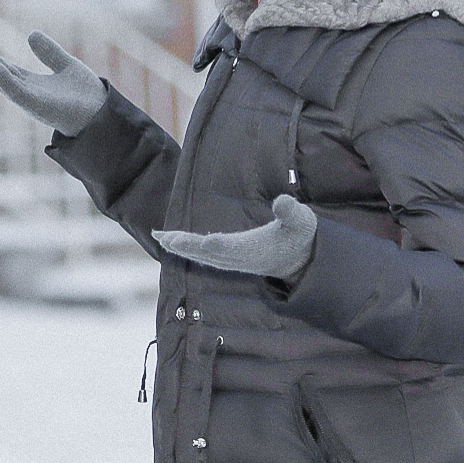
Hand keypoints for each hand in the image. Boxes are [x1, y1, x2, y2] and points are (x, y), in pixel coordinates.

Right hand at [0, 31, 106, 137]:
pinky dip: (3, 78)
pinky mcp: (37, 105)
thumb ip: (48, 52)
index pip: (3, 67)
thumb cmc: (86, 94)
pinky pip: (16, 91)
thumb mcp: (65, 64)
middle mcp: (26, 92)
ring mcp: (30, 100)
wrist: (103, 113)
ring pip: (3, 81)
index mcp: (31, 83)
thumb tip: (30, 34)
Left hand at [154, 194, 318, 280]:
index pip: (230, 246)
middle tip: (163, 237)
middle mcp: (241, 258)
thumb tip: (284, 201)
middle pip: (208, 253)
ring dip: (181, 247)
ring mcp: (235, 261)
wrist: (302, 261)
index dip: (215, 244)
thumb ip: (292, 212)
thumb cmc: (300, 236)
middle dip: (185, 245)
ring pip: (203, 256)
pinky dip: (188, 249)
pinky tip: (174, 243)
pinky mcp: (232, 260)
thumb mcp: (302, 222)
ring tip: (161, 238)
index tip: (200, 241)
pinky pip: (205, 256)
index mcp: (255, 249)